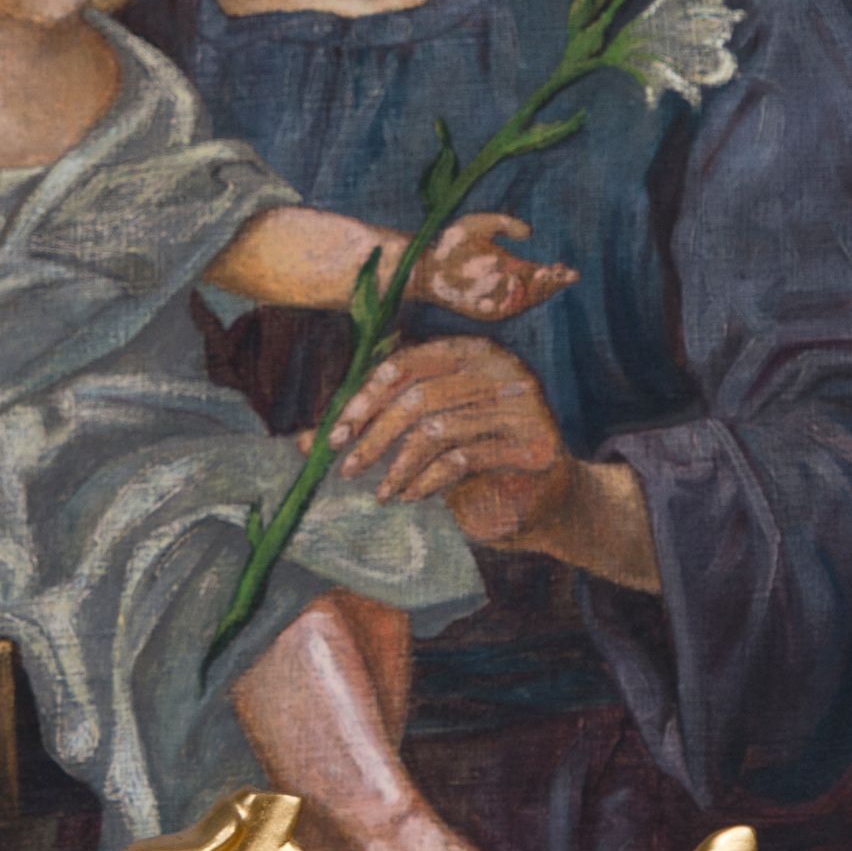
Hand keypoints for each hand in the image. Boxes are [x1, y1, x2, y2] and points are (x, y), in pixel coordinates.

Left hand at [332, 335, 568, 544]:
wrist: (547, 499)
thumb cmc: (479, 461)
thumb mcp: (425, 437)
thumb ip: (375, 428)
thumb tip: (304, 441)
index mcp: (472, 350)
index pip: (405, 364)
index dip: (363, 400)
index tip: (333, 437)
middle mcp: (501, 367)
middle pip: (417, 396)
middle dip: (373, 436)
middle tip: (347, 468)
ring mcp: (522, 403)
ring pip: (437, 429)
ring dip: (397, 465)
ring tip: (380, 492)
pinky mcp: (532, 444)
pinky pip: (462, 459)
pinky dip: (426, 480)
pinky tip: (410, 495)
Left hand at [414, 212, 576, 324]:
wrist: (425, 264)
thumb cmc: (452, 243)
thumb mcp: (479, 224)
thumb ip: (504, 223)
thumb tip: (529, 233)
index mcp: (515, 269)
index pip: (543, 276)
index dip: (558, 276)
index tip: (569, 271)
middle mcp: (509, 288)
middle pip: (537, 292)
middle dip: (549, 284)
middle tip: (554, 272)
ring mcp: (495, 301)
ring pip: (521, 302)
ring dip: (532, 292)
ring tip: (539, 275)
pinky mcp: (480, 311)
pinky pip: (498, 309)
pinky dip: (506, 299)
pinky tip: (513, 283)